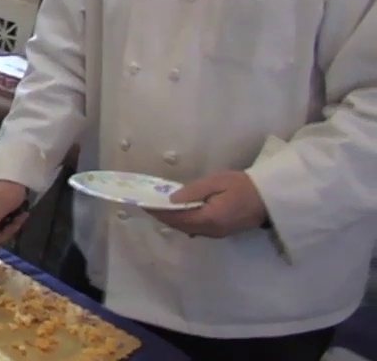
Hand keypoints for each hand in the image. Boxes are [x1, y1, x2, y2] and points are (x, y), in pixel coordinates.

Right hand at [0, 180, 29, 243]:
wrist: (20, 172)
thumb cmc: (9, 188)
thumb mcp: (2, 205)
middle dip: (4, 231)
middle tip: (16, 223)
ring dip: (12, 225)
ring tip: (22, 216)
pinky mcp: (0, 208)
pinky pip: (5, 220)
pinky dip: (14, 219)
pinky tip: (22, 213)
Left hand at [148, 170, 268, 237]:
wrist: (270, 198)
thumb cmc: (244, 186)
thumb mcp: (217, 182)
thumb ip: (193, 191)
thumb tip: (171, 200)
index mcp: (209, 218)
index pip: (177, 218)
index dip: (159, 212)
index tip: (144, 204)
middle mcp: (211, 230)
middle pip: (180, 226)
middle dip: (163, 216)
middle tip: (147, 205)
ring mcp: (217, 233)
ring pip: (187, 228)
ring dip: (172, 220)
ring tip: (158, 208)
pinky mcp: (221, 232)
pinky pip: (196, 228)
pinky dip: (184, 221)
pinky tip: (178, 213)